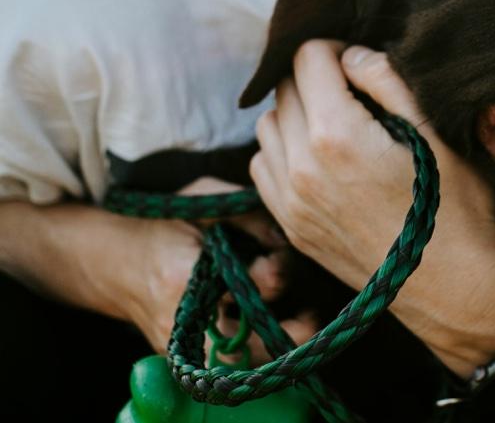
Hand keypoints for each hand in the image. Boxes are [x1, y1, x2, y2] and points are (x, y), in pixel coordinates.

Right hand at [122, 177, 315, 362]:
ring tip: (306, 323)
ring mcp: (180, 345)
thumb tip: (285, 238)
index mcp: (183, 277)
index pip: (240, 286)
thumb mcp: (203, 200)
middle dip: (281, 333)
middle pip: (240, 346)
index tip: (281, 259)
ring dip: (274, 347)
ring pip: (236, 363)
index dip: (272, 274)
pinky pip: (226, 363)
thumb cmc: (166, 223)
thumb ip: (248, 215)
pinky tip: (281, 329)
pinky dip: (256, 349)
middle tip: (312, 317)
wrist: (114, 260)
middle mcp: (181, 320)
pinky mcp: (184, 356)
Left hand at [251, 40, 494, 373]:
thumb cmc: (455, 206)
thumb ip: (387, 81)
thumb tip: (352, 55)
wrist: (452, 286)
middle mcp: (301, 166)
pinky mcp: (291, 226)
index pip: (307, 58)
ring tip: (337, 123)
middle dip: (314, 78)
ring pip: (266, 126)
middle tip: (353, 90)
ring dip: (295, 113)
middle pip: (283, 88)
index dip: (335, 48)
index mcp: (336, 135)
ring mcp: (290, 201)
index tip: (360, 63)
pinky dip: (283, 151)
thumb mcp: (435, 131)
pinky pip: (264, 167)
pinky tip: (320, 158)